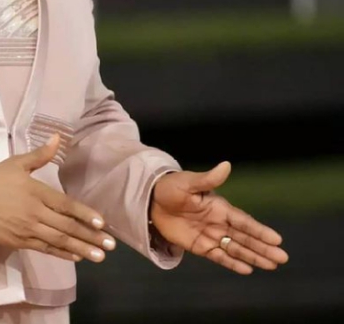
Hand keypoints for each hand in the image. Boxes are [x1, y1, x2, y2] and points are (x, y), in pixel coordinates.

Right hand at [0, 134, 115, 262]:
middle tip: (110, 246)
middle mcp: (34, 212)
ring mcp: (26, 229)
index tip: (102, 223)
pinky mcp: (18, 241)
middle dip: (90, 236)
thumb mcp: (16, 163)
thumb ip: (40, 154)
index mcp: (36, 191)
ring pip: (58, 240)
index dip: (85, 214)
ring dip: (80, 248)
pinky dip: (61, 253)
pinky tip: (75, 256)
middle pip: (66, 226)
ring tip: (99, 256)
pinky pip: (43, 249)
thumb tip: (57, 137)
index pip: (66, 205)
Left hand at [150, 162, 288, 274]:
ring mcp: (210, 235)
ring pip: (236, 248)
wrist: (151, 200)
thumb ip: (209, 179)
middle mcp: (219, 222)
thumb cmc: (171, 187)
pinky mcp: (199, 246)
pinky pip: (218, 257)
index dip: (259, 230)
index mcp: (219, 207)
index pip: (243, 221)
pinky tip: (247, 269)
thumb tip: (227, 165)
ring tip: (272, 265)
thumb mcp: (189, 182)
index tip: (277, 239)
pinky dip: (232, 263)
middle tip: (283, 258)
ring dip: (253, 256)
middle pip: (245, 237)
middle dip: (263, 247)